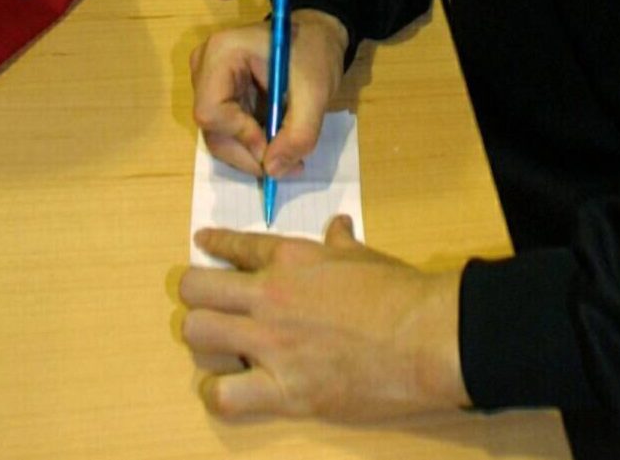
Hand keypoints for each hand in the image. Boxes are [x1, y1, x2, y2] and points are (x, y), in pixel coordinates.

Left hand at [179, 215, 468, 422]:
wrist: (424, 336)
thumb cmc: (398, 291)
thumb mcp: (364, 254)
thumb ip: (340, 241)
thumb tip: (338, 225)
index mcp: (290, 258)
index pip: (235, 245)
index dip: (214, 244)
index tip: (202, 244)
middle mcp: (270, 296)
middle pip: (195, 288)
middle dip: (195, 296)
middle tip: (209, 307)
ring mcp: (273, 344)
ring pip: (197, 333)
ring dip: (204, 342)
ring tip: (218, 349)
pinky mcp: (285, 390)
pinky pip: (225, 396)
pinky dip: (219, 395)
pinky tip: (229, 390)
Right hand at [191, 9, 346, 178]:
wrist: (317, 36)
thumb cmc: (314, 54)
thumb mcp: (315, 93)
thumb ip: (298, 133)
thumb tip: (273, 170)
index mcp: (222, 53)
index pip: (211, 110)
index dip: (240, 135)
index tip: (274, 148)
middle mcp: (205, 67)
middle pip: (213, 129)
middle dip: (248, 154)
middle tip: (287, 166)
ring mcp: (209, 82)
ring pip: (219, 137)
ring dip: (252, 154)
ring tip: (289, 157)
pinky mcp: (219, 97)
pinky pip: (227, 134)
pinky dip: (251, 147)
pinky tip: (277, 145)